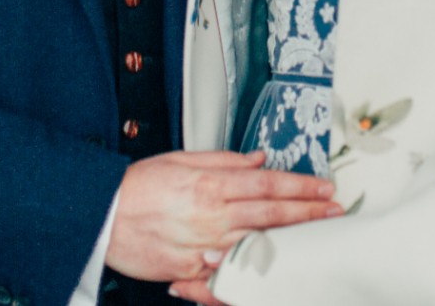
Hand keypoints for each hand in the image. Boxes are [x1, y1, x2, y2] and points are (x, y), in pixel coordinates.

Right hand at [106, 150, 340, 285]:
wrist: (100, 216)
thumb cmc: (137, 187)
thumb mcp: (181, 159)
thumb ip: (223, 160)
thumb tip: (257, 159)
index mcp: (211, 184)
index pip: (268, 183)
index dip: (301, 186)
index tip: (324, 188)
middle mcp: (212, 216)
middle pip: (271, 214)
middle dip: (308, 213)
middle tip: (334, 212)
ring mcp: (203, 247)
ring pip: (257, 245)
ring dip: (289, 242)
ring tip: (316, 239)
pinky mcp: (190, 272)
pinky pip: (226, 276)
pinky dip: (249, 276)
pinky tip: (273, 274)